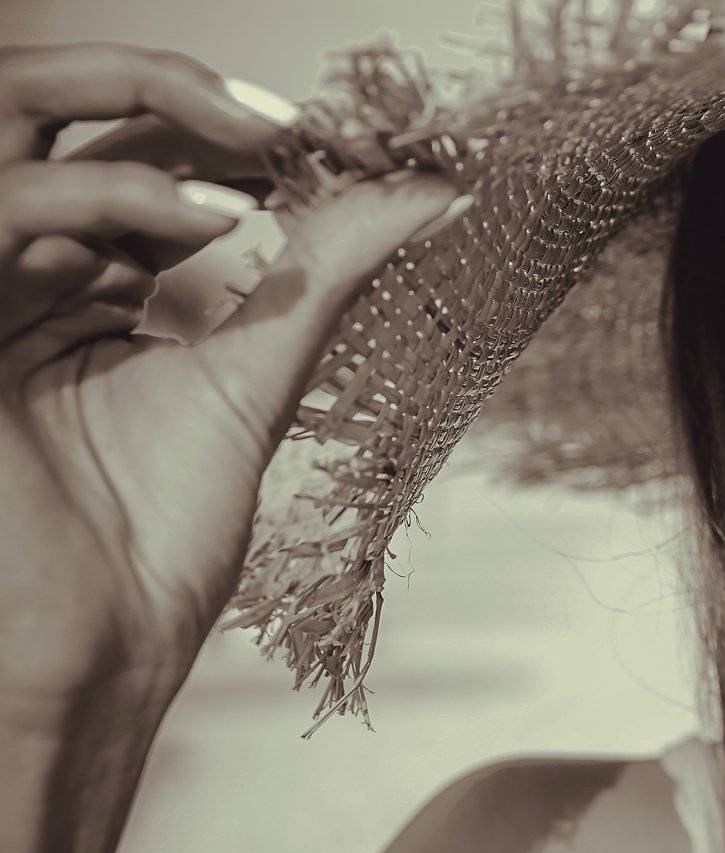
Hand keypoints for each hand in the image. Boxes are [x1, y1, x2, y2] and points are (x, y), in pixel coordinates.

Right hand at [0, 42, 463, 731]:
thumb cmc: (162, 529)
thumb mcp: (259, 367)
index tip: (336, 138)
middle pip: (69, 116)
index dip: (228, 129)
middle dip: (179, 92)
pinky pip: (9, 210)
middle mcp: (29, 273)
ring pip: (22, 125)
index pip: (143, 155)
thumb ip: (326, 268)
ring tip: (267, 149)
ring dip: (150, 117)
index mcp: (88, 284)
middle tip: (292, 119)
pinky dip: (118, 195)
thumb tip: (438, 191)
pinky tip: (217, 221)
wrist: (100, 643)